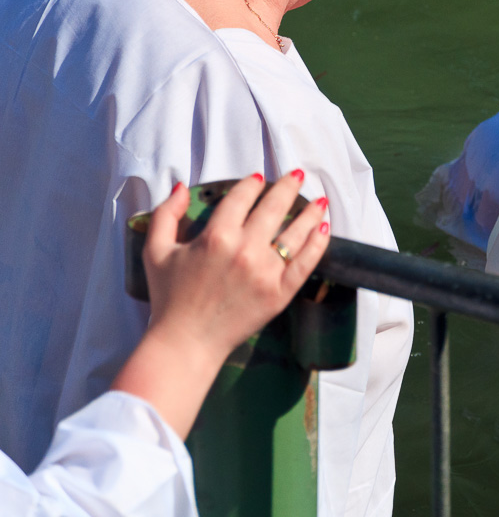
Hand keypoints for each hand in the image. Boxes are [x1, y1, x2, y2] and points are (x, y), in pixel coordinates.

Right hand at [144, 171, 330, 362]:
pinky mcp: (280, 292)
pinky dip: (318, 244)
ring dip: (310, 212)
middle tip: (297, 175)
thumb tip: (182, 187)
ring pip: (295, 232)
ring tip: (321, 200)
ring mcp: (266, 271)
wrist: (186, 342)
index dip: (252, 184)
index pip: (241, 198)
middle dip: (287, 187)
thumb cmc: (169, 297)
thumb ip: (166, 215)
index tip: (260, 177)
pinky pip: (305, 262)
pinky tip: (324, 229)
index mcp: (216, 236)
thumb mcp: (155, 251)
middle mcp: (245, 249)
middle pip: (274, 208)